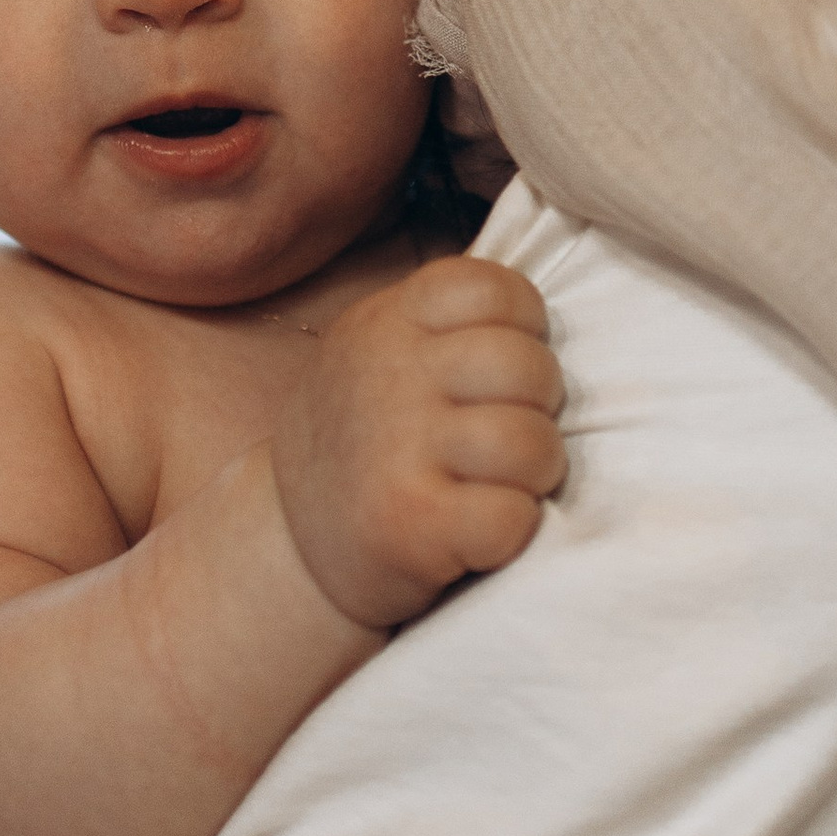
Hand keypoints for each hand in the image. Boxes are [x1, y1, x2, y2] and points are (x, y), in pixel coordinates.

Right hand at [272, 256, 564, 631]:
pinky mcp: (410, 523)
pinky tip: (476, 532)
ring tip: (497, 485)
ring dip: (533, 474)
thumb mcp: (381, 353)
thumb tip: (551, 322)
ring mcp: (395, 449)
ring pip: (531, 443)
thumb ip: (448, 327)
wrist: (285, 546)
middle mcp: (387, 374)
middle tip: (506, 437)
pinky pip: (513, 517)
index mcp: (387, 321)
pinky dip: (512, 531)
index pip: (494, 289)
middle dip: (539, 408)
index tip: (500, 372)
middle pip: (527, 366)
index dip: (523, 330)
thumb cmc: (367, 444)